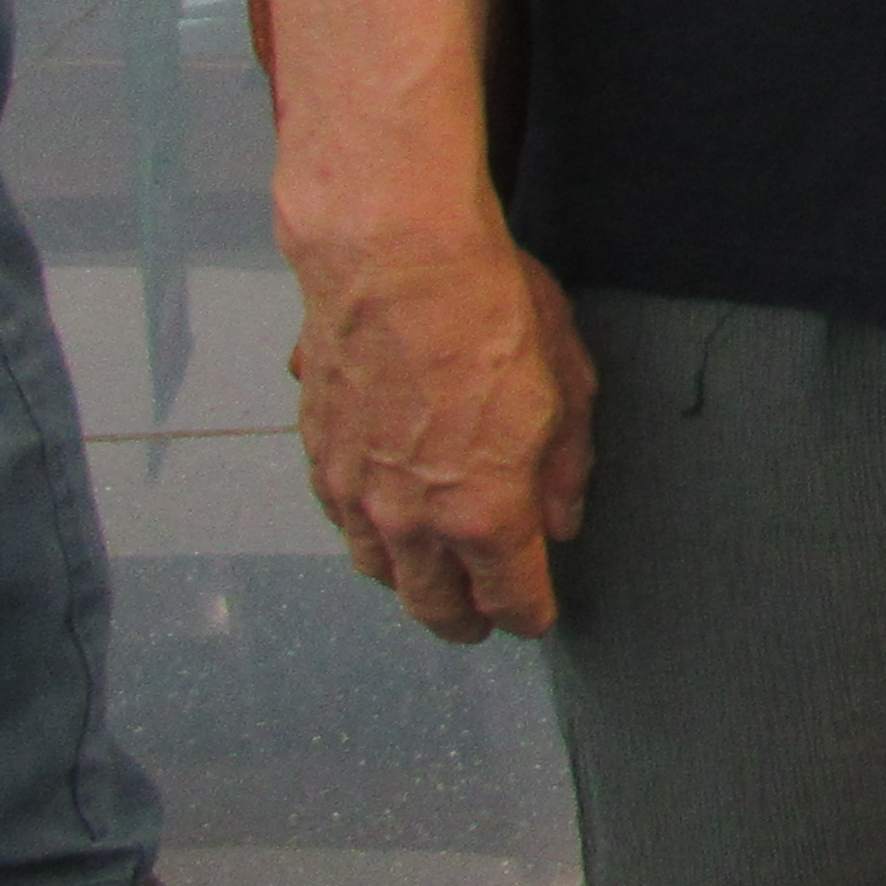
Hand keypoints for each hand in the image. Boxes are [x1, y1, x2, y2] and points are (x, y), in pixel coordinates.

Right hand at [285, 228, 595, 639]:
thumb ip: (566, 466)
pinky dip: (367, 535)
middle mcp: (412, 521)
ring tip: (431, 582)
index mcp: (485, 513)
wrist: (392, 261)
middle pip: (434, 605)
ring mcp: (356, 493)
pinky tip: (381, 523)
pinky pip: (342, 522)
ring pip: (378, 571)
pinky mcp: (318, 458)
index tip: (536, 619)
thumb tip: (561, 521)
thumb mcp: (567, 384)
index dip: (528, 615)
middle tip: (478, 624)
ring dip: (409, 585)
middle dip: (462, 623)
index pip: (509, 597)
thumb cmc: (493, 312)